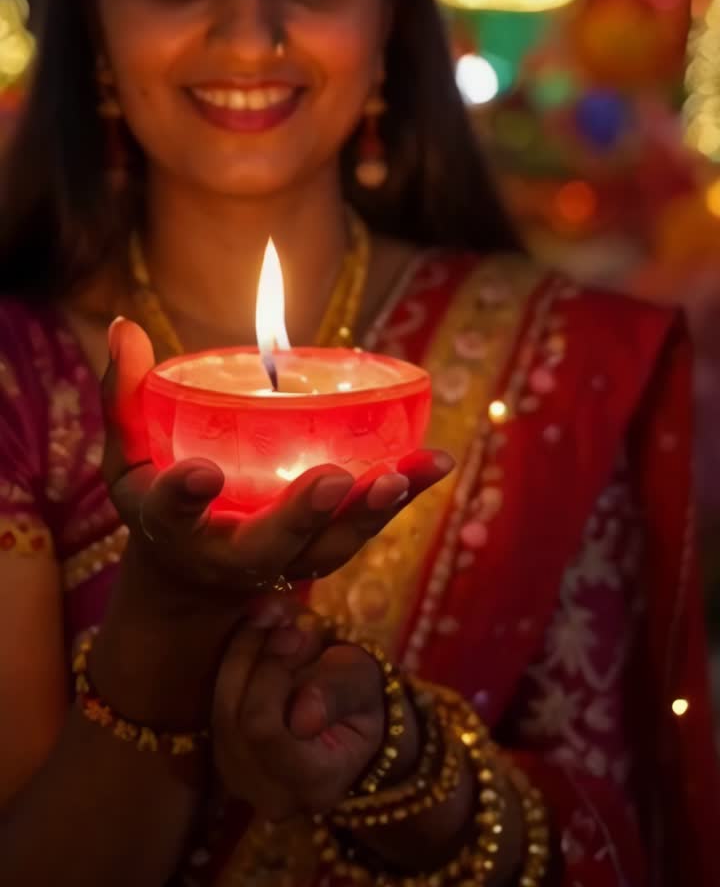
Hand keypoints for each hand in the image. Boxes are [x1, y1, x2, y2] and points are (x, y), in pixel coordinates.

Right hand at [103, 318, 452, 600]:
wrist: (195, 573)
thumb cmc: (161, 493)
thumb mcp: (130, 450)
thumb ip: (125, 393)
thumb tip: (124, 322)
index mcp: (173, 526)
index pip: (172, 512)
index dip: (185, 495)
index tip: (201, 473)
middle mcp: (230, 554)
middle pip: (269, 544)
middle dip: (303, 515)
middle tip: (334, 480)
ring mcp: (285, 560)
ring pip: (332, 544)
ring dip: (372, 511)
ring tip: (409, 472)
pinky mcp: (325, 551)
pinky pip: (366, 527)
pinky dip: (402, 496)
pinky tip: (436, 462)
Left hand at [213, 611, 417, 819]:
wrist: (353, 723)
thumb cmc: (363, 701)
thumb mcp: (365, 685)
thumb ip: (337, 694)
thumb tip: (303, 718)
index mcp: (315, 783)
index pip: (264, 729)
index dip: (271, 672)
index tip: (299, 633)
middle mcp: (272, 796)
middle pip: (233, 718)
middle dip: (255, 658)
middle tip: (287, 625)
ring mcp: (242, 783)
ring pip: (218, 710)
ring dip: (241, 657)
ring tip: (273, 629)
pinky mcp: (224, 763)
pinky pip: (213, 709)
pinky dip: (233, 669)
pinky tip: (257, 644)